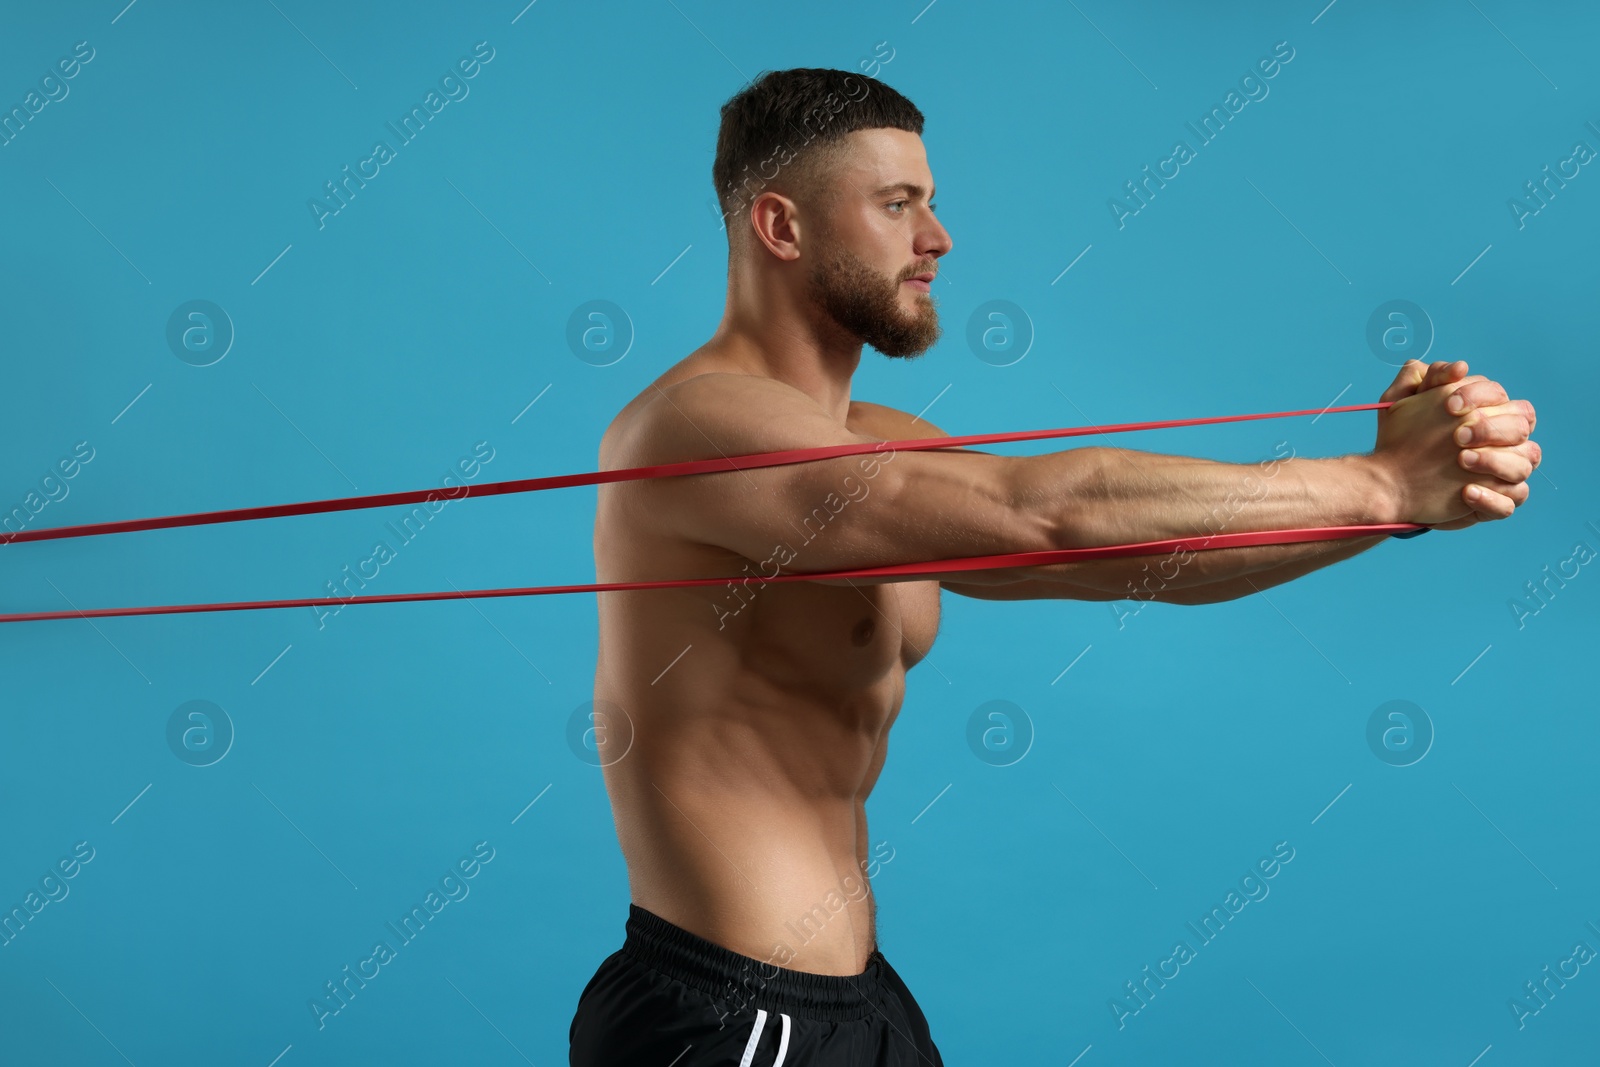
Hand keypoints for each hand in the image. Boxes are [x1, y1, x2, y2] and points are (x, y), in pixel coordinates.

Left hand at [1372, 359, 1538, 527]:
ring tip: (1461, 460)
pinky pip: (1510, 503)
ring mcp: (1502, 475)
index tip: (1448, 404)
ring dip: (1495, 461)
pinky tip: (1466, 492)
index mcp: (1488, 414)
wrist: (1387, 480)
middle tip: (1456, 436)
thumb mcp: (1402, 403)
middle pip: (1521, 428)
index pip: (1502, 397)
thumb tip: (1459, 367)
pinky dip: (1492, 498)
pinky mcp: (1494, 503)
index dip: (1481, 396)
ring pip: (1523, 464)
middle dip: (1490, 429)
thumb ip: (1426, 378)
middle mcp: (1504, 443)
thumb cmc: (1402, 437)